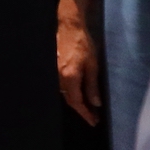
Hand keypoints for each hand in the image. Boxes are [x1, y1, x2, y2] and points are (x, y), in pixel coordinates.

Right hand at [57, 0, 101, 125]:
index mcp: (69, 77)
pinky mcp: (53, 68)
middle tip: (93, 116)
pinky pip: (61, 85)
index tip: (94, 122)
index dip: (85, 113)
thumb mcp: (93, 65)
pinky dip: (70, 92)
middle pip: (69, 99)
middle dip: (81, 109)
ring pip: (64, 93)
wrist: (69, 27)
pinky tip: (78, 93)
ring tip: (88, 106)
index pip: (76, 101)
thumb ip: (92, 85)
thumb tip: (96, 104)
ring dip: (75, 101)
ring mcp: (54, 72)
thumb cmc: (84, 44)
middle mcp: (59, 77)